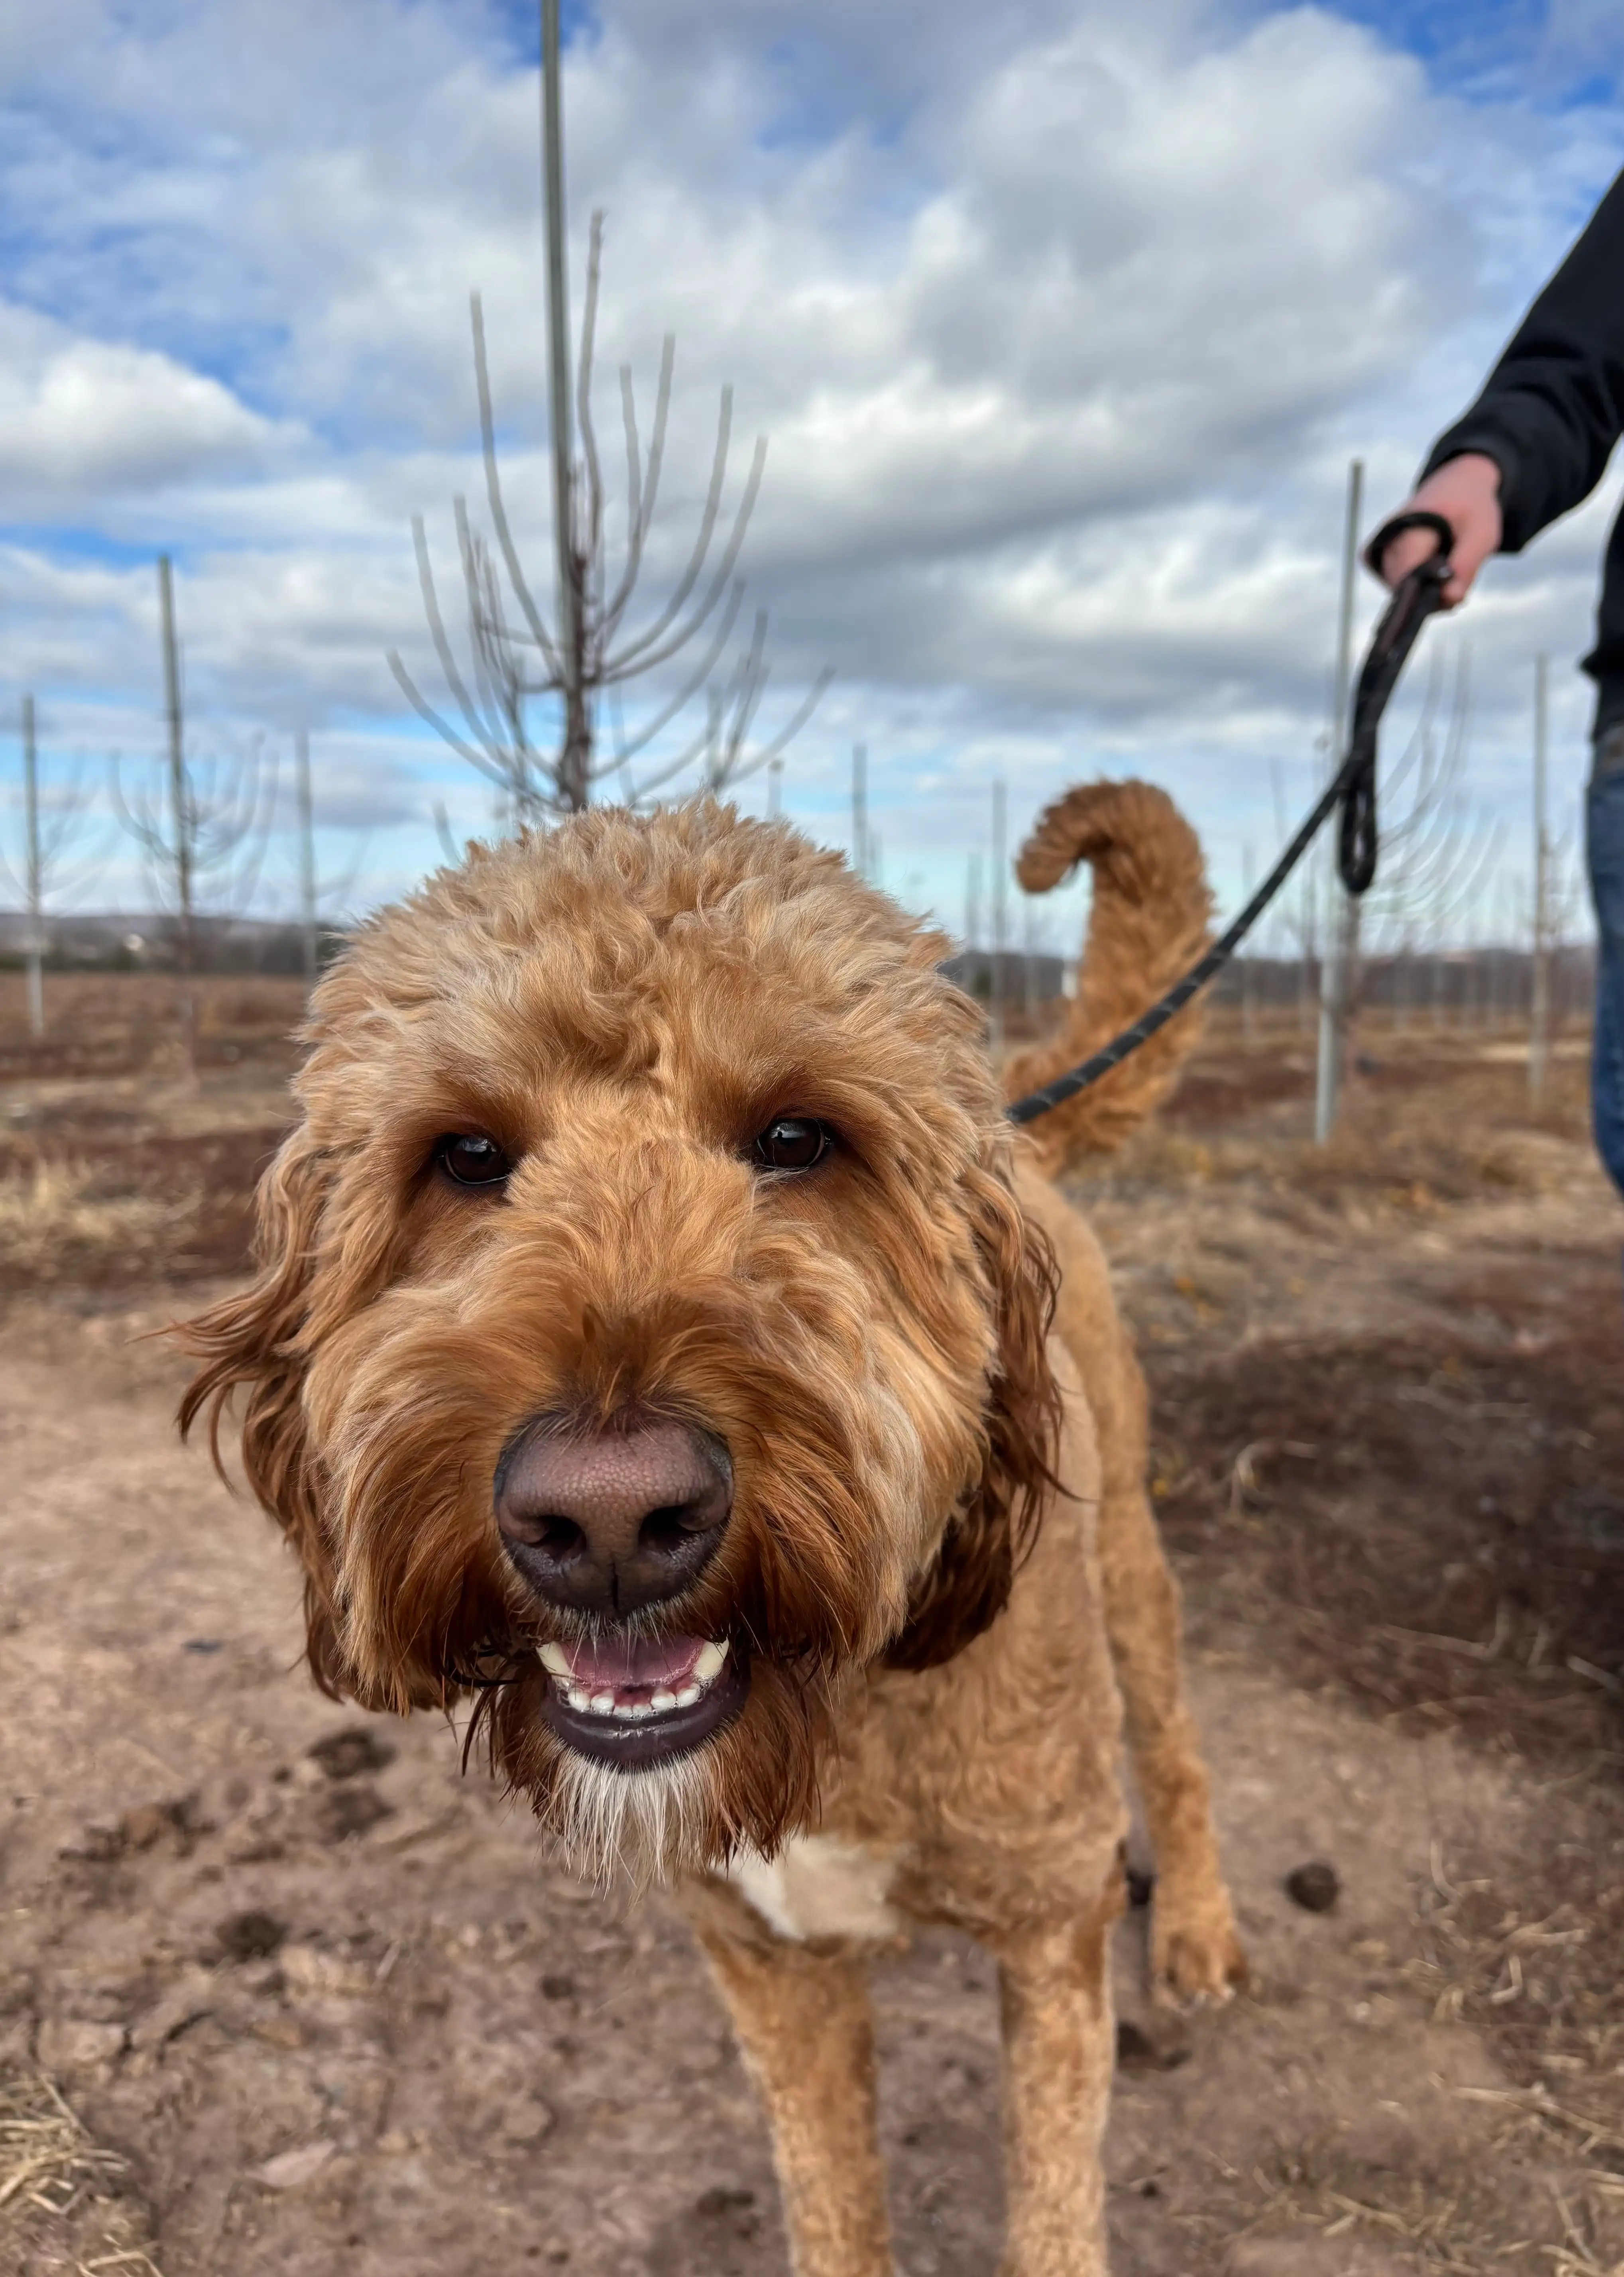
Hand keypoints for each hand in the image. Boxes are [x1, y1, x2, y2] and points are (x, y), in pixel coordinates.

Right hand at [1372, 453, 1502, 605]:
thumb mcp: (1482, 534)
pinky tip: (1429, 571)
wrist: (1458, 484)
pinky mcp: (1376, 552)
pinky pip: (1390, 579)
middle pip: (1399, 585)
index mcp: (1410, 524)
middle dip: (1429, 595)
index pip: (1406, 575)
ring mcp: (1378, 543)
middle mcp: (1387, 535)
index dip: (1429, 594)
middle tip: (1457, 585)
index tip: (1454, 594)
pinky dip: (1411, 583)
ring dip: (1422, 590)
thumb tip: (1450, 599)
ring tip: (1447, 573)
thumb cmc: (1471, 507)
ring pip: (1395, 586)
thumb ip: (1466, 567)